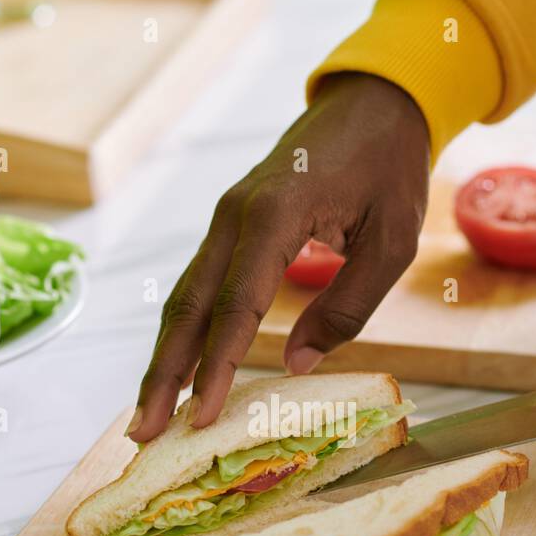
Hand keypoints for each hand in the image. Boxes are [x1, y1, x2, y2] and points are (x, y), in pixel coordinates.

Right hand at [128, 72, 430, 440]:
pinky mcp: (229, 226)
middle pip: (187, 307)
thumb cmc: (390, 168)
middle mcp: (233, 216)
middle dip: (163, 375)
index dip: (216, 367)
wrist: (373, 102)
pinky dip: (185, 333)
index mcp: (274, 215)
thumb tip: (295, 364)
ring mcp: (225, 219)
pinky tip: (179, 370)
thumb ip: (348, 305)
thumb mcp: (391, 241)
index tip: (202, 418)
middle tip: (144, 433)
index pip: (235, 306)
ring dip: (164, 359)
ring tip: (148, 415)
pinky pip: (199, 286)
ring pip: (183, 298)